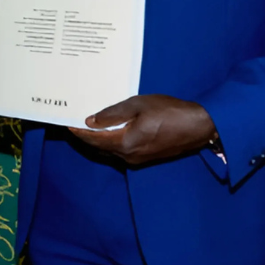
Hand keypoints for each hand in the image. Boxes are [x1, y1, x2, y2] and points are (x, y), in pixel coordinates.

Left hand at [68, 94, 216, 164]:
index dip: (79, 132)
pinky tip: (109, 130)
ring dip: (98, 140)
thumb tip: (91, 121)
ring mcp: (138, 159)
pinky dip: (111, 141)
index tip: (66, 124)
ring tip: (87, 125)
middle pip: (99, 147)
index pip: (94, 140)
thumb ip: (113, 114)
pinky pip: (121, 150)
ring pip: (110, 150)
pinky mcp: (146, 157)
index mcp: (125, 143)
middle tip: (73, 123)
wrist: (199, 126)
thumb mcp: (138, 105)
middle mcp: (128, 156)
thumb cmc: (170, 112)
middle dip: (85, 137)